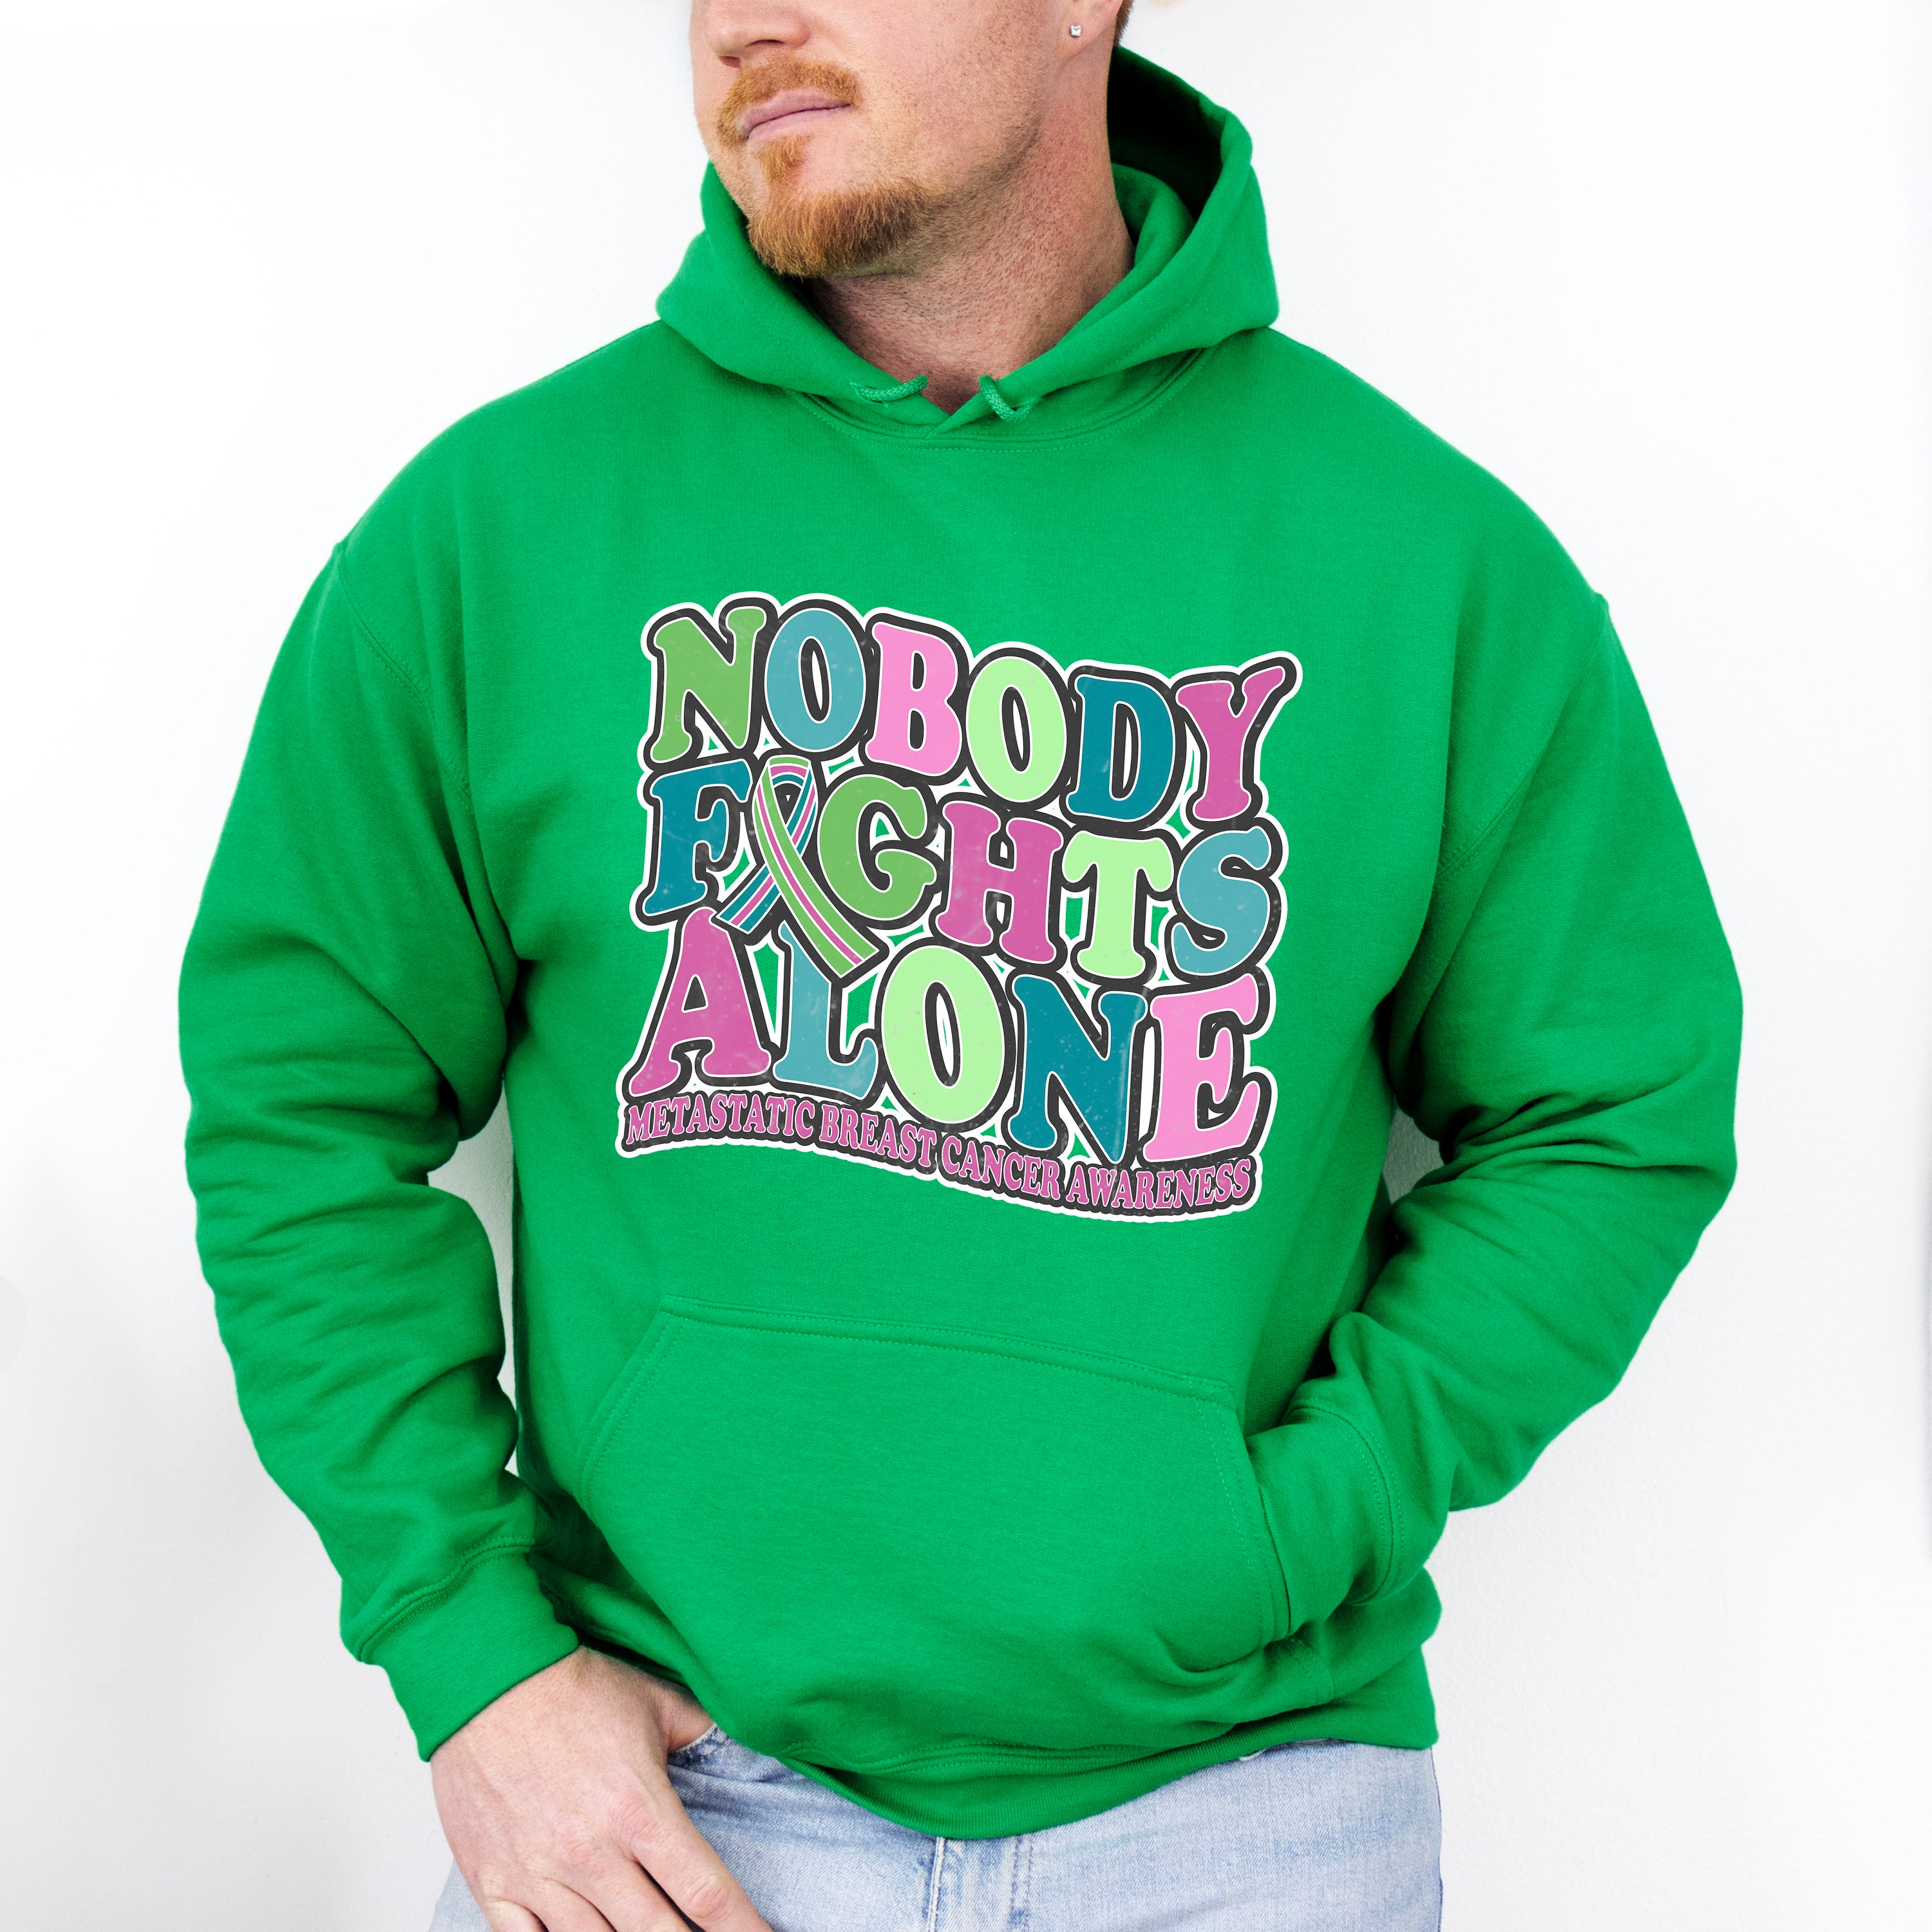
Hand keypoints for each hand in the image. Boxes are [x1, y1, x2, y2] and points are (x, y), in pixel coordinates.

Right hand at [431, 1648, 772, 1931]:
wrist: (487, 1679)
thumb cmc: (573, 1689)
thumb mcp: (657, 1704)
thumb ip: (703, 1737)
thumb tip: (744, 1754)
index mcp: (640, 1810)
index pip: (707, 1893)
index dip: (743, 1928)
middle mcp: (593, 1854)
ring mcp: (540, 1876)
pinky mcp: (495, 1883)